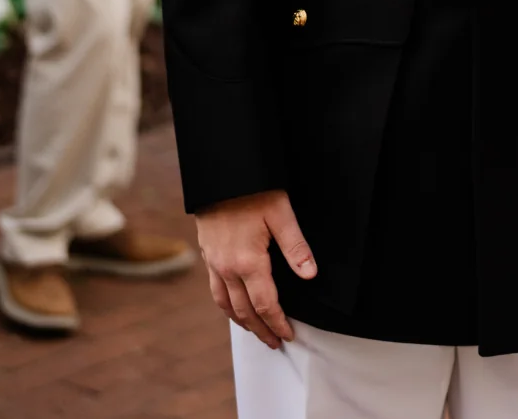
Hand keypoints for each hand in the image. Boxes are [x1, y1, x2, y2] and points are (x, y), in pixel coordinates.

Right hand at [197, 190, 316, 347]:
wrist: (220, 174)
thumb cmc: (252, 192)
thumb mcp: (281, 214)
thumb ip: (296, 247)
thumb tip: (310, 275)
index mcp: (248, 262)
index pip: (265, 304)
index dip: (277, 323)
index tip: (288, 335)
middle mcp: (227, 268)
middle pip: (244, 311)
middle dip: (261, 329)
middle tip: (274, 342)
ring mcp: (214, 263)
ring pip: (226, 304)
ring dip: (242, 322)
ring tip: (256, 332)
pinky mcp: (208, 255)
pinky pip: (215, 290)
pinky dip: (226, 306)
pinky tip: (234, 307)